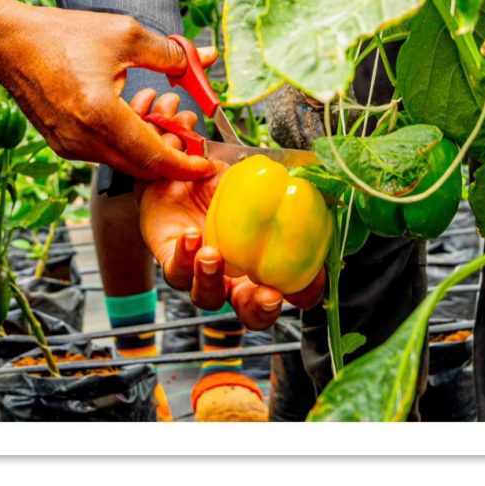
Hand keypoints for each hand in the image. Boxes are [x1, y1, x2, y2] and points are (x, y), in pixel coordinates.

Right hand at [0, 0, 217, 183]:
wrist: (11, 44)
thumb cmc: (62, 35)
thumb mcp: (122, 34)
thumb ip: (167, 52)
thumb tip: (202, 58)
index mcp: (101, 114)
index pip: (156, 158)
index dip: (187, 165)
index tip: (208, 164)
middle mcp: (85, 140)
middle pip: (142, 168)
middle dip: (170, 158)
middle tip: (188, 138)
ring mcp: (71, 147)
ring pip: (123, 162)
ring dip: (147, 151)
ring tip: (160, 121)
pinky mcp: (63, 146)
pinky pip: (104, 153)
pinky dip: (124, 144)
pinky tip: (130, 118)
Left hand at [138, 159, 323, 331]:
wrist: (172, 171)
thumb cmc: (216, 183)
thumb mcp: (248, 182)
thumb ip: (273, 188)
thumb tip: (306, 179)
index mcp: (262, 264)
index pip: (293, 292)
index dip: (307, 292)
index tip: (313, 278)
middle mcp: (233, 279)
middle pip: (253, 314)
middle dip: (262, 309)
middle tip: (268, 294)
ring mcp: (201, 275)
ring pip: (207, 297)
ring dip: (212, 280)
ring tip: (212, 254)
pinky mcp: (172, 263)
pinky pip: (177, 271)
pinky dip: (184, 256)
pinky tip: (191, 235)